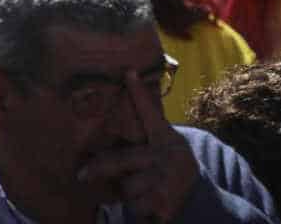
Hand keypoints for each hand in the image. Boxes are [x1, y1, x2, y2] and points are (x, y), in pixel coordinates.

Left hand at [78, 74, 198, 221]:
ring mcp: (166, 178)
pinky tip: (152, 204)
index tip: (128, 72)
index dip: (139, 93)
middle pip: (123, 160)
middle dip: (100, 168)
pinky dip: (139, 208)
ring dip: (128, 192)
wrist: (200, 198)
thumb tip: (123, 105)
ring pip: (128, 186)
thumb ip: (146, 134)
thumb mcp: (165, 146)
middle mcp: (166, 155)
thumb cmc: (171, 168)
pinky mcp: (164, 200)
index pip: (150, 113)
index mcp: (165, 138)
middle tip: (81, 175)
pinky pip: (137, 205)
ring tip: (144, 189)